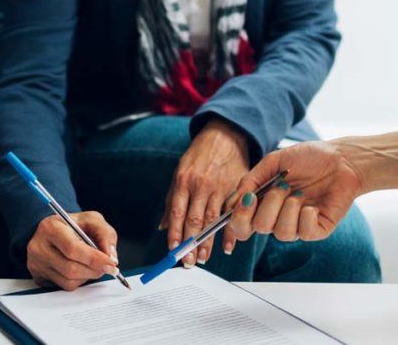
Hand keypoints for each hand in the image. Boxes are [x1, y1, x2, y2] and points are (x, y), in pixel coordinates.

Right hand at [26, 212, 119, 290]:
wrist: (54, 231)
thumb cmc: (73, 225)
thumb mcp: (91, 219)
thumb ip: (105, 233)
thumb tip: (110, 257)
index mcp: (50, 227)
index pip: (72, 248)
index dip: (94, 259)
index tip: (111, 264)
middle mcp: (38, 246)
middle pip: (70, 268)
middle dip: (94, 270)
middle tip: (108, 267)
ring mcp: (36, 264)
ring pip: (68, 280)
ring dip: (88, 276)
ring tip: (93, 265)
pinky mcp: (38, 277)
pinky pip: (64, 286)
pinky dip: (78, 280)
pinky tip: (81, 269)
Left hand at [161, 119, 248, 266]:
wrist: (224, 136)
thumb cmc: (199, 157)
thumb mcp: (180, 172)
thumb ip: (172, 200)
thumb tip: (162, 226)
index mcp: (183, 181)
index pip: (177, 212)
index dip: (174, 233)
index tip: (172, 251)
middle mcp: (201, 185)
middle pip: (194, 220)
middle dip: (190, 244)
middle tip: (188, 262)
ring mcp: (220, 187)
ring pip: (212, 220)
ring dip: (208, 243)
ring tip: (202, 258)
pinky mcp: (236, 188)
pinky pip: (232, 214)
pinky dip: (230, 232)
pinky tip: (227, 246)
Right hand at [224, 141, 362, 248]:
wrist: (341, 160)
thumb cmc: (308, 158)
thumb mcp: (274, 161)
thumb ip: (252, 178)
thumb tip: (237, 197)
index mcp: (263, 203)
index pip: (240, 224)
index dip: (238, 216)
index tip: (248, 197)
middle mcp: (276, 218)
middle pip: (256, 228)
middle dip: (267, 205)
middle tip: (281, 187)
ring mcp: (296, 225)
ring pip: (280, 233)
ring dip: (288, 208)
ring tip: (301, 193)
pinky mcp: (316, 230)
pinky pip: (303, 233)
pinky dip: (306, 215)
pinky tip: (313, 204)